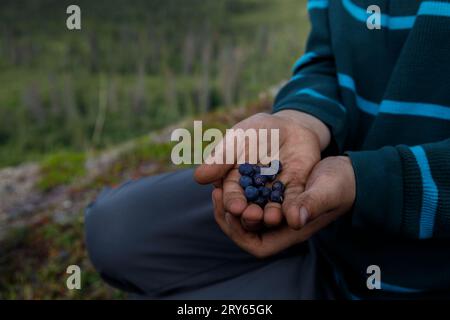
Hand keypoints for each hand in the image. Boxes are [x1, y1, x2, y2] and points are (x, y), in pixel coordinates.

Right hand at [195, 111, 329, 228]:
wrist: (291, 124)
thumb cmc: (258, 130)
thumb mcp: (239, 139)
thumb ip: (221, 158)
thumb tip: (198, 177)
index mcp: (235, 181)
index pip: (231, 195)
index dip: (233, 202)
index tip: (236, 207)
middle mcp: (253, 192)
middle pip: (250, 208)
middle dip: (250, 214)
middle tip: (253, 216)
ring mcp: (274, 194)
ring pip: (271, 209)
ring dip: (271, 216)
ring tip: (272, 218)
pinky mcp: (295, 192)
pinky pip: (294, 202)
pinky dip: (293, 209)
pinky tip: (294, 214)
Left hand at [212, 156, 355, 257]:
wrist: (348, 173)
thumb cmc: (341, 185)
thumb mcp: (328, 191)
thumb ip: (312, 204)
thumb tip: (292, 219)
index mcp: (292, 230)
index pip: (258, 245)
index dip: (240, 233)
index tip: (229, 212)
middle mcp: (281, 223)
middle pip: (246, 230)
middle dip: (229, 216)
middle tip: (217, 195)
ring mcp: (277, 208)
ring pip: (247, 212)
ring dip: (232, 201)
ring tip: (219, 184)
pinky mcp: (276, 193)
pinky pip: (252, 196)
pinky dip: (241, 188)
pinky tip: (232, 171)